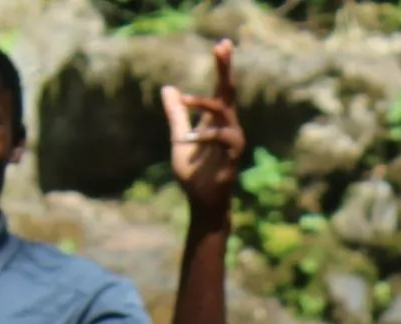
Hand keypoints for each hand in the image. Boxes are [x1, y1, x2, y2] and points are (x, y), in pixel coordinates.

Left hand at [163, 39, 242, 220]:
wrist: (202, 203)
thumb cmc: (194, 174)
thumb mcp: (179, 139)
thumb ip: (176, 115)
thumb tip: (168, 88)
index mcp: (216, 120)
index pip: (221, 88)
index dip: (222, 66)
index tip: (221, 44)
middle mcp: (228, 125)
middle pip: (229, 91)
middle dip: (225, 69)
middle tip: (222, 46)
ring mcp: (232, 140)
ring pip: (224, 112)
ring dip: (204, 105)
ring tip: (185, 100)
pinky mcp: (232, 156)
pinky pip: (223, 138)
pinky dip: (205, 136)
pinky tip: (188, 138)